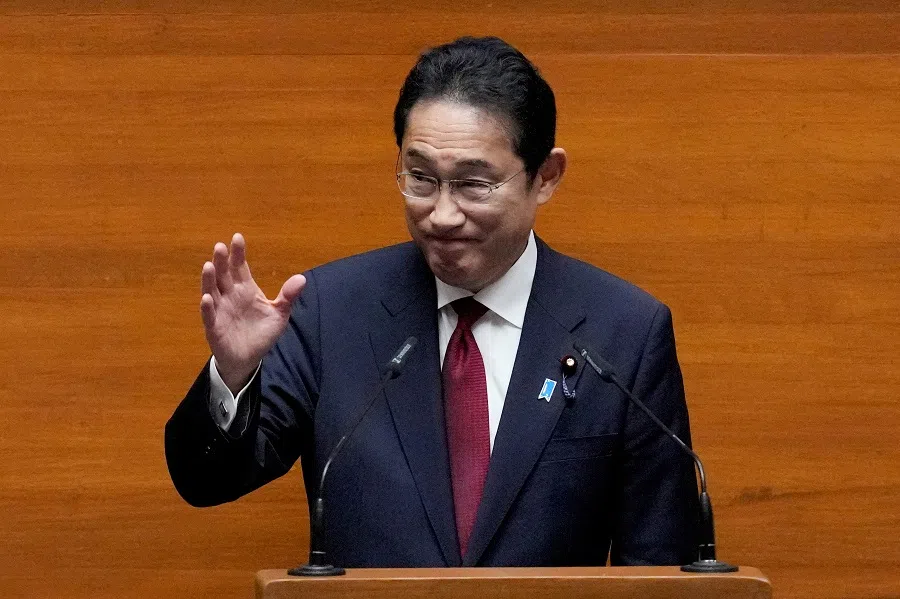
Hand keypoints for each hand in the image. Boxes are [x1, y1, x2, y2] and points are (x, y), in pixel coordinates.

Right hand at [200, 233, 305, 392]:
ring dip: (209, 279)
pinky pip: (209, 316)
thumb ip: (288, 297)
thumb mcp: (279, 314)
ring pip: (212, 291)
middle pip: (224, 275)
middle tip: (220, 246)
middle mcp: (230, 296)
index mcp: (246, 289)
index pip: (240, 267)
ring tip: (209, 265)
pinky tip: (206, 298)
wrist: (249, 359)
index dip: (238, 254)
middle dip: (222, 261)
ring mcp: (220, 310)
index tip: (238, 237)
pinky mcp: (214, 328)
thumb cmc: (261, 333)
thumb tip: (302, 279)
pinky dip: (207, 308)